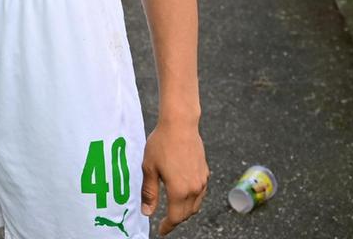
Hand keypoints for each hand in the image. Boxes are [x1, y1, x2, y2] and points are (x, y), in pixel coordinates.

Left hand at [141, 121, 207, 235]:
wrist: (180, 125)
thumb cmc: (161, 144)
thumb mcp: (149, 169)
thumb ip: (149, 193)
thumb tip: (147, 213)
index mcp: (179, 190)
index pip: (175, 217)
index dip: (168, 226)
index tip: (161, 230)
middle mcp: (194, 188)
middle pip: (187, 213)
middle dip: (176, 219)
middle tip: (165, 220)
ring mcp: (202, 181)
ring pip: (196, 204)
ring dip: (185, 210)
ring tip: (173, 208)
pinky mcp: (205, 172)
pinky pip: (200, 193)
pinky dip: (192, 199)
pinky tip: (183, 193)